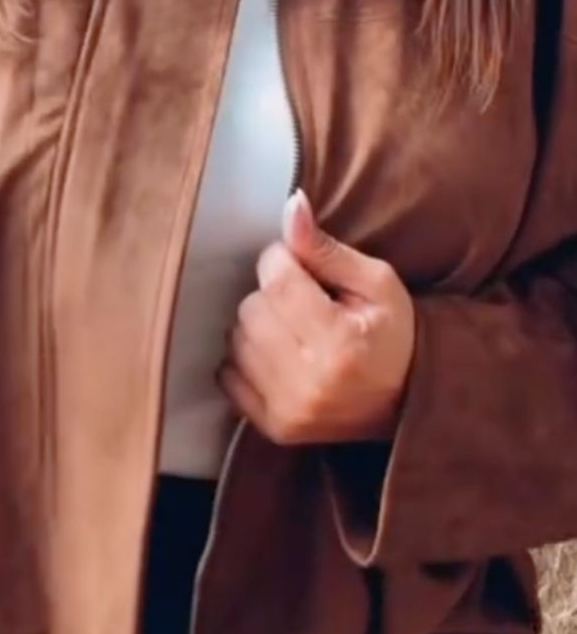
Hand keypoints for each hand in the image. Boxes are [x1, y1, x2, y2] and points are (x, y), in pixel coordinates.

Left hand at [219, 190, 414, 444]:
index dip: (281, 261)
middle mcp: (310, 381)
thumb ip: (326, 247)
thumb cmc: (392, 335)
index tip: (300, 267)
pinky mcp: (273, 427)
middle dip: (271, 295)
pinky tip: (277, 357)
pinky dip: (245, 360)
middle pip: (252, 309)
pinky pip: (227, 376)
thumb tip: (291, 205)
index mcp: (340, 341)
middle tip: (303, 303)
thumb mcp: (375, 282)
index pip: (277, 279)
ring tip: (293, 331)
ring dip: (257, 327)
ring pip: (236, 340)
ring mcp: (288, 409)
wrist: (405, 403)